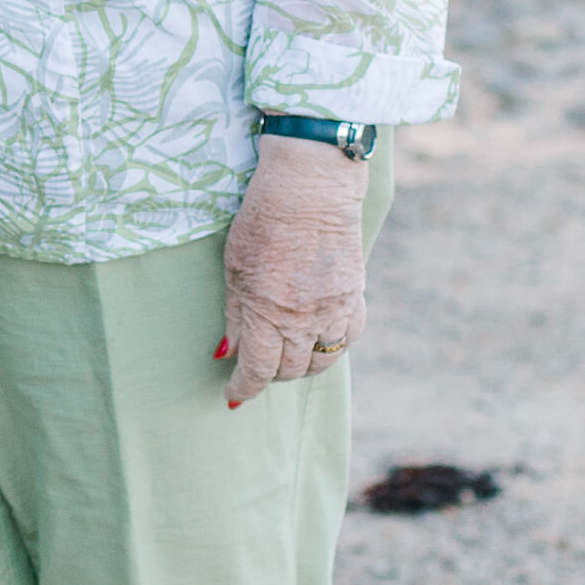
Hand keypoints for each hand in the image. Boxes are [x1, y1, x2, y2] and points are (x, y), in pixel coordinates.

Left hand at [220, 134, 366, 400]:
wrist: (311, 189)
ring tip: (288, 356)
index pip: (258, 370)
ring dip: (302, 366)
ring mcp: (333, 310)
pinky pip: (348, 337)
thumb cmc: (263, 221)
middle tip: (258, 366)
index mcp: (268, 314)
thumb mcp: (234, 267)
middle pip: (290, 370)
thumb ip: (235, 314)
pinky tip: (320, 338)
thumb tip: (229, 352)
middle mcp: (304, 320)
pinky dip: (333, 346)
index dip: (244, 389)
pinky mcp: (355, 296)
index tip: (234, 396)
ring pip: (322, 362)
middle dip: (270, 375)